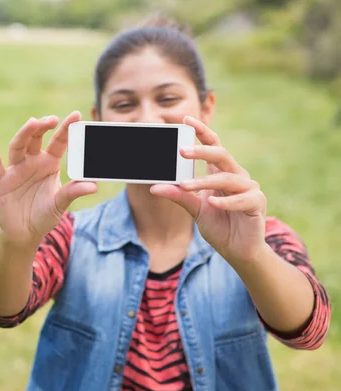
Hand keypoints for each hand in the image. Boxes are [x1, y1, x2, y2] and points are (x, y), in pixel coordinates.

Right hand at [0, 111, 97, 245]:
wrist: (25, 234)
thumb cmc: (44, 216)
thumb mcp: (60, 204)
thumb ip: (73, 192)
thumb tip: (93, 186)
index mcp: (50, 163)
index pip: (59, 141)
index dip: (66, 128)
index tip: (76, 115)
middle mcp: (33, 162)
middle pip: (36, 138)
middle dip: (42, 127)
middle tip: (52, 119)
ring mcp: (16, 170)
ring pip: (18, 146)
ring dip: (24, 134)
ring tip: (33, 123)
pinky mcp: (2, 181)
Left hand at [150, 116, 267, 263]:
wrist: (238, 250)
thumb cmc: (218, 225)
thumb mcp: (194, 209)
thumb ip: (179, 196)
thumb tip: (154, 187)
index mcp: (221, 172)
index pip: (212, 145)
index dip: (201, 131)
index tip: (185, 120)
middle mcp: (236, 175)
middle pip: (221, 155)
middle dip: (201, 151)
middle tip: (181, 150)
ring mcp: (249, 188)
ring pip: (227, 178)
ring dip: (205, 181)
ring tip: (185, 185)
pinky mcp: (257, 203)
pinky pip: (242, 199)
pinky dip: (226, 201)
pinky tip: (211, 202)